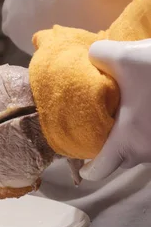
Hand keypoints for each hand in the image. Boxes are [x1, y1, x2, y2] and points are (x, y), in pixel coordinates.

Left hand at [79, 39, 150, 180]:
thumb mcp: (123, 56)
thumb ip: (98, 57)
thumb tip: (92, 58)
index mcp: (127, 141)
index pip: (100, 170)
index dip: (89, 169)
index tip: (83, 166)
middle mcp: (148, 151)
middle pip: (122, 160)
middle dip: (111, 151)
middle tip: (102, 135)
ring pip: (144, 151)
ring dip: (136, 138)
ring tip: (128, 116)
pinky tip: (148, 109)